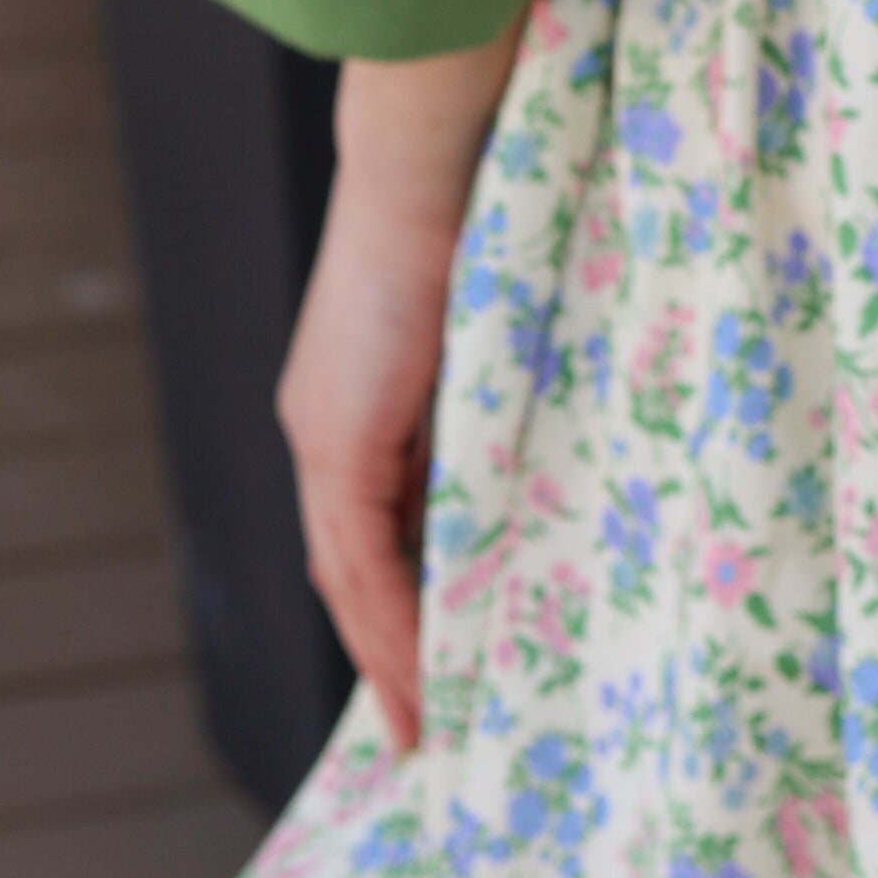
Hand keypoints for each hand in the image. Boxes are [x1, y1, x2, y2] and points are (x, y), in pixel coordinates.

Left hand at [276, 31, 524, 755]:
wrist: (430, 151)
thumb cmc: (485, 210)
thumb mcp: (494, 327)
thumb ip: (501, 393)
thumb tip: (553, 442)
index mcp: (358, 399)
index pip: (373, 528)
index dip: (402, 602)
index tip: (442, 664)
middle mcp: (325, 425)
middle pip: (351, 568)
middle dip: (392, 649)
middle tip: (437, 724)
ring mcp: (324, 433)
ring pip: (347, 578)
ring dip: (391, 655)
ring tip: (436, 725)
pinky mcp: (337, 437)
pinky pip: (358, 561)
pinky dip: (390, 625)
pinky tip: (426, 676)